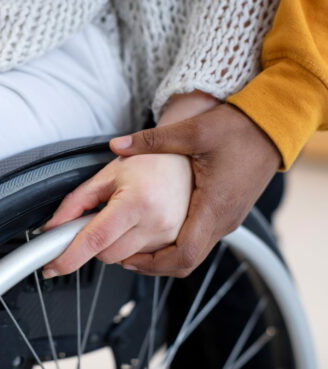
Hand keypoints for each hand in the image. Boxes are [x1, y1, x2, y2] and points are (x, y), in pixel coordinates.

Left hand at [41, 153, 192, 278]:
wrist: (185, 162)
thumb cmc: (149, 163)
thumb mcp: (107, 175)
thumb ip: (75, 203)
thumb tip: (52, 228)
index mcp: (137, 201)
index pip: (95, 239)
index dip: (69, 257)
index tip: (52, 267)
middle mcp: (157, 223)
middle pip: (107, 256)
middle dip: (96, 242)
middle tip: (102, 218)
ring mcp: (170, 237)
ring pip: (124, 260)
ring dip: (116, 244)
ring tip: (127, 217)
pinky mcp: (178, 246)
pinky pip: (143, 262)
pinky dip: (132, 251)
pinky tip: (137, 230)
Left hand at [111, 103, 280, 276]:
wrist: (273, 125)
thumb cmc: (239, 129)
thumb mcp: (194, 130)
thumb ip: (153, 140)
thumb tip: (116, 145)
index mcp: (213, 206)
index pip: (183, 254)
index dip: (153, 264)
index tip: (128, 259)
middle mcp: (222, 220)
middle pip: (186, 261)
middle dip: (153, 264)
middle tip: (125, 255)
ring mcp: (227, 219)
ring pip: (193, 252)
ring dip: (164, 255)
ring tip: (136, 244)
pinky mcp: (227, 213)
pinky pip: (200, 239)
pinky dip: (177, 243)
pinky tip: (159, 230)